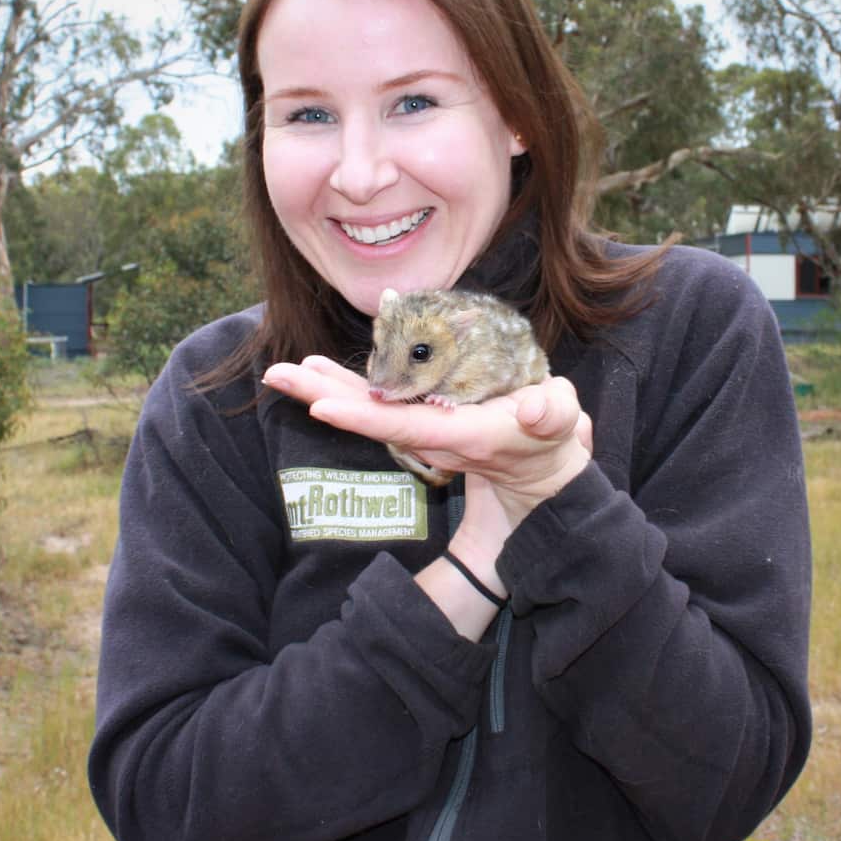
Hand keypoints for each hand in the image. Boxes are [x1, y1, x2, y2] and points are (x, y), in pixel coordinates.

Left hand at [263, 356, 591, 527]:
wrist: (541, 470)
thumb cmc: (554, 437)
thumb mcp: (563, 423)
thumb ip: (554, 415)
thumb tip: (540, 411)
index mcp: (462, 435)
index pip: (405, 426)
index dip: (364, 417)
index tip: (321, 406)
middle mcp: (432, 436)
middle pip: (371, 418)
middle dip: (322, 398)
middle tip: (276, 376)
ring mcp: (422, 429)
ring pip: (367, 409)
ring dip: (323, 389)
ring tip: (282, 372)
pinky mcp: (420, 417)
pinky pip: (377, 402)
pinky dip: (345, 386)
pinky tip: (315, 370)